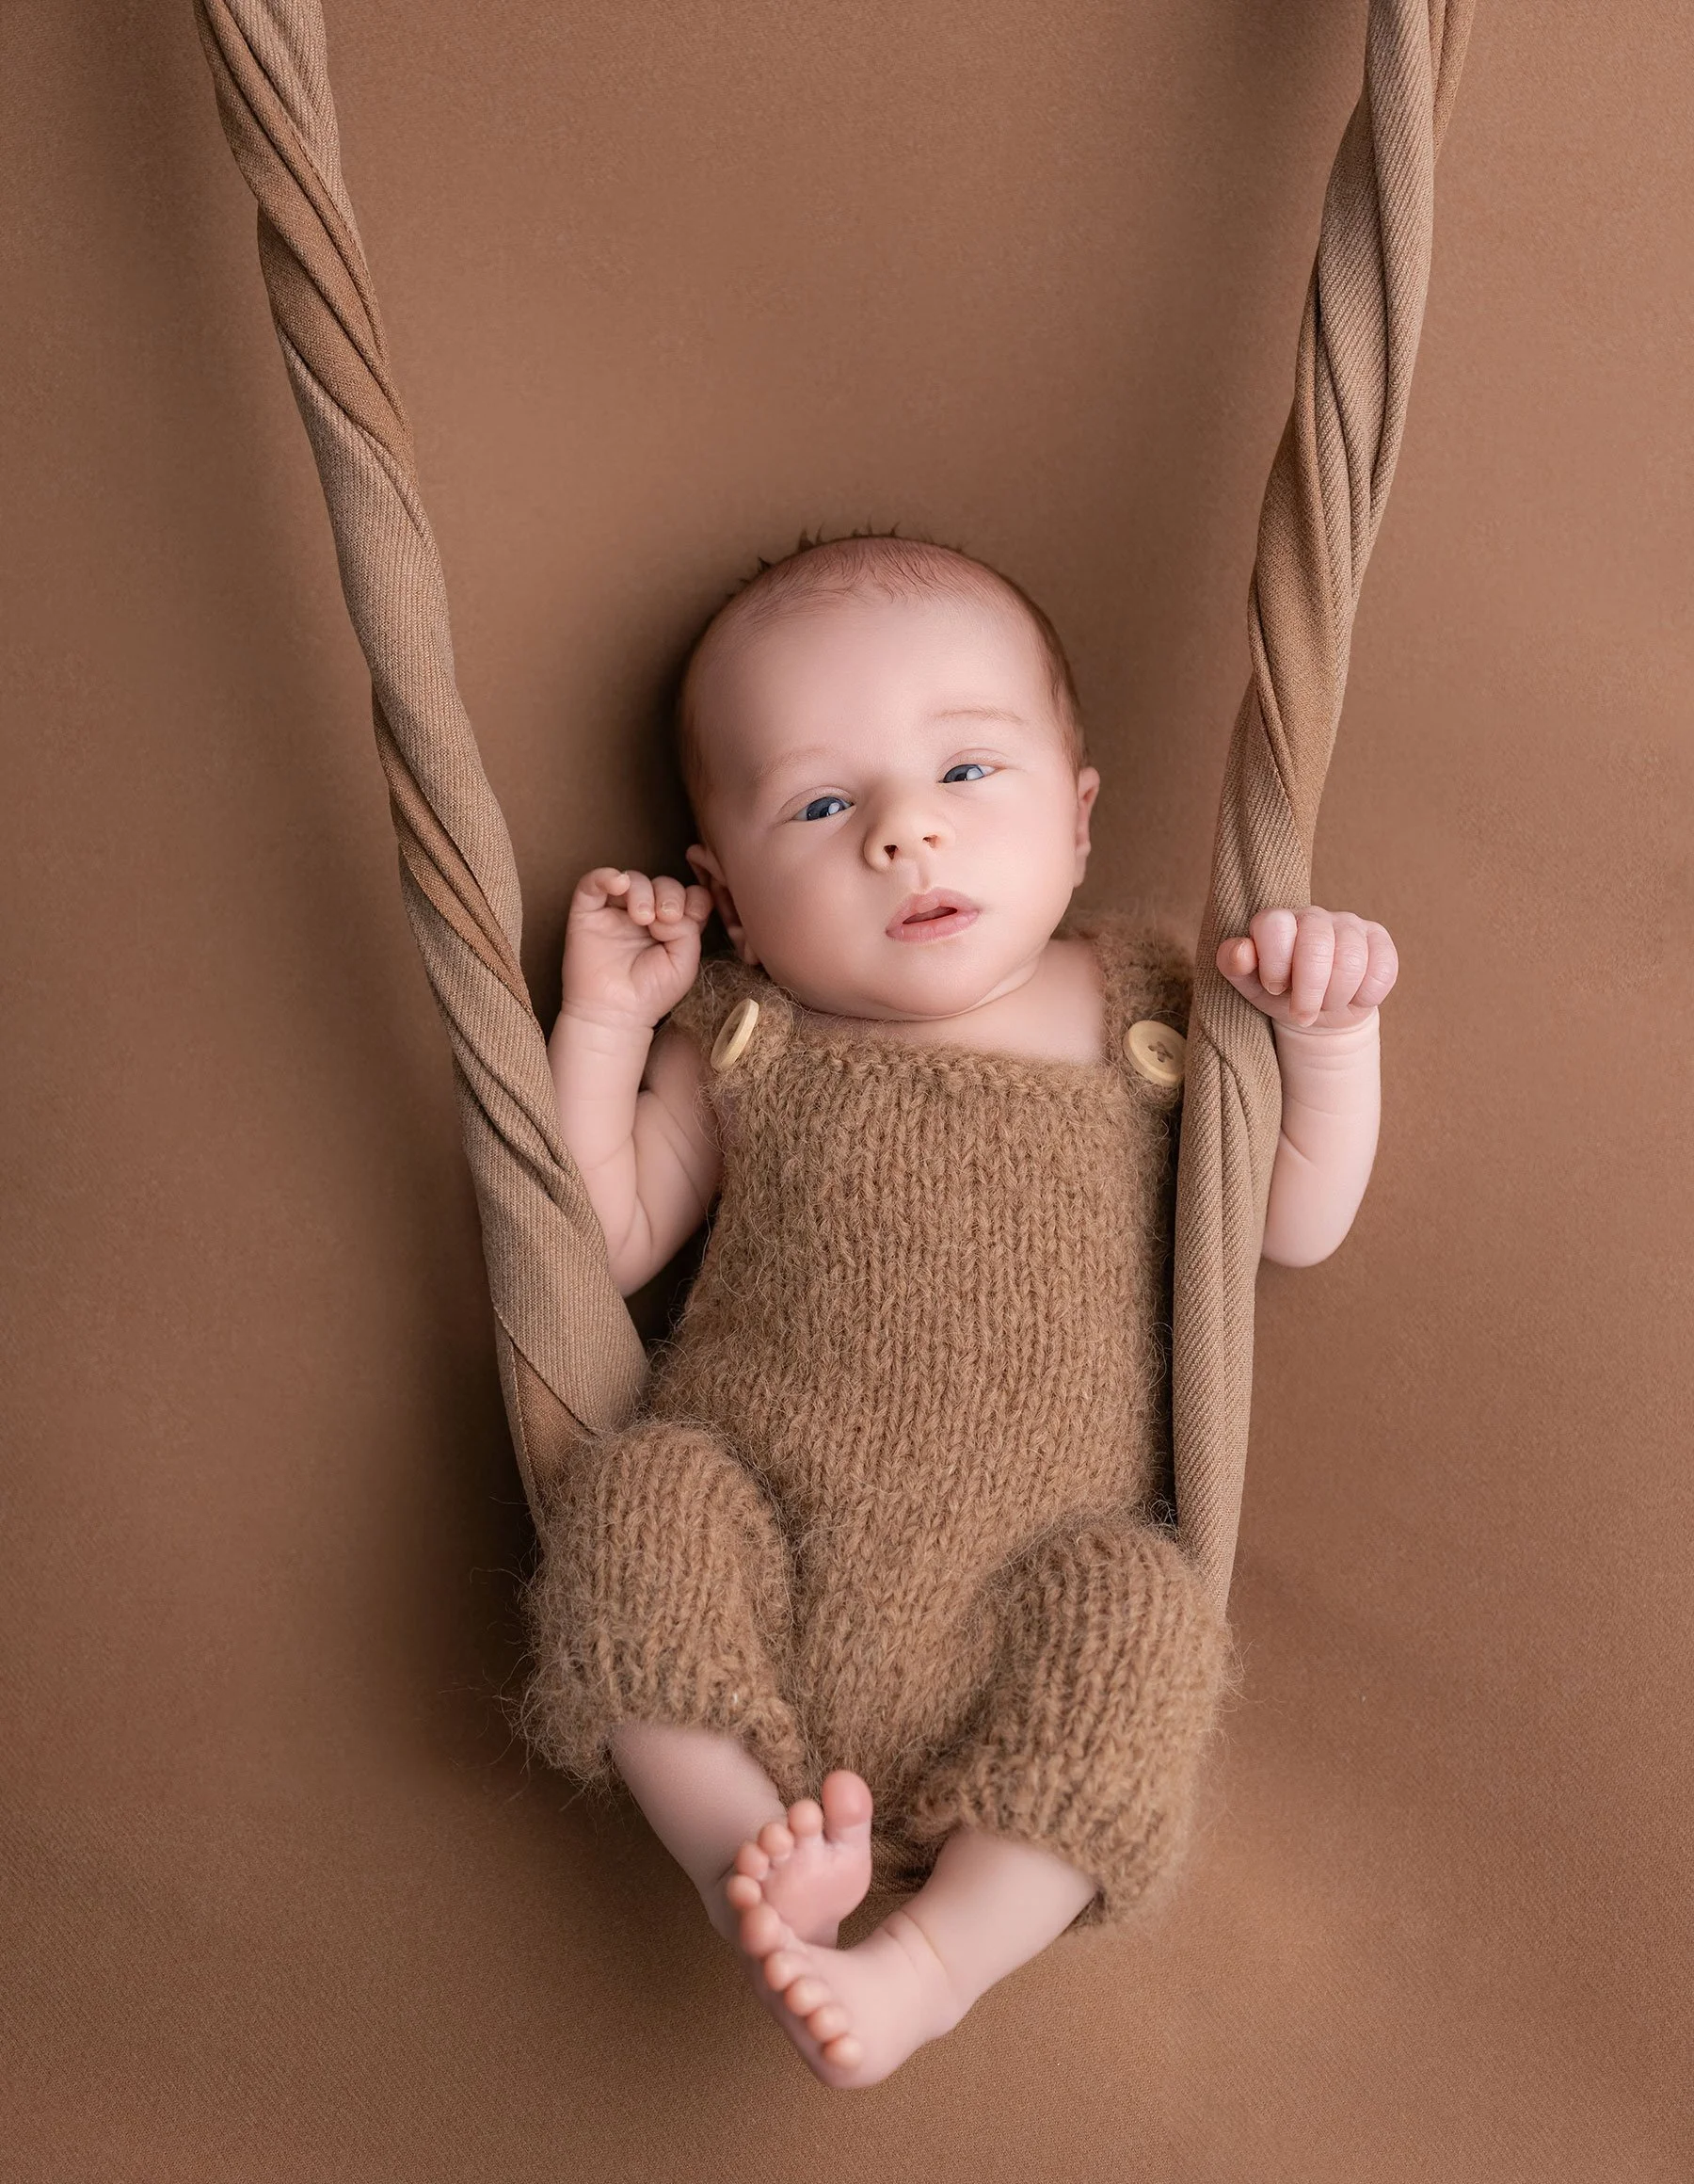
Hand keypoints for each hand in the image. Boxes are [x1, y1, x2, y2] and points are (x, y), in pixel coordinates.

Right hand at [563, 866, 713, 1031]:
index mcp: (671, 926)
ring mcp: (616, 912)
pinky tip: (619, 883)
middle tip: (666, 919)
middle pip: (662, 884)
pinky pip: (592, 882)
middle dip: (669, 895)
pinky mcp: (588, 913)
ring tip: (642, 918)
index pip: (688, 894)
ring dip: (642, 892)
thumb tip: (668, 910)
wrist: (613, 1014)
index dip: (692, 898)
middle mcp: (645, 915)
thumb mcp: (684, 962)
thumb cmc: (651, 993)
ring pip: (632, 879)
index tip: (690, 917)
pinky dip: (606, 876)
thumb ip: (687, 929)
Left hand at [1215, 906, 1397, 1031]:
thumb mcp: (1250, 984)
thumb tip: (1241, 951)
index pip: (1274, 926)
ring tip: (1326, 1005)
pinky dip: (1367, 995)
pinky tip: (1354, 998)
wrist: (1318, 1012)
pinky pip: (1382, 968)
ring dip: (1337, 997)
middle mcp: (1313, 915)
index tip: (1275, 988)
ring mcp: (1349, 924)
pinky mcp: (1379, 939)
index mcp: (1277, 921)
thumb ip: (1234, 965)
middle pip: (1316, 946)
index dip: (1275, 965)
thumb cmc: (1280, 993)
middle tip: (1303, 1014)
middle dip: (1309, 992)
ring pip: (1352, 960)